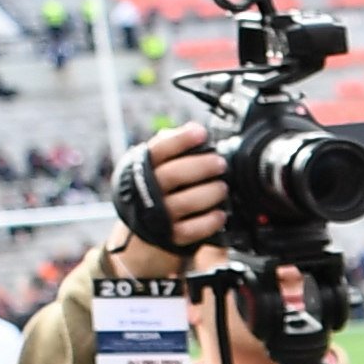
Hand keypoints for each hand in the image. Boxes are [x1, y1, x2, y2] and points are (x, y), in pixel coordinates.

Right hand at [111, 121, 225, 279]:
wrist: (141, 228)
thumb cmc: (155, 188)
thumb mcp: (154, 165)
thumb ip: (172, 147)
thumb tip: (194, 128)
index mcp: (143, 167)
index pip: (159, 149)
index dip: (180, 140)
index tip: (201, 133)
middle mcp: (148, 190)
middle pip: (173, 175)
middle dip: (201, 167)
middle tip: (220, 163)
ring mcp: (159, 215)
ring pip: (184, 202)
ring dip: (208, 193)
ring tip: (222, 187)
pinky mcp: (171, 235)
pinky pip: (191, 230)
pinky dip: (209, 222)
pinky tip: (220, 215)